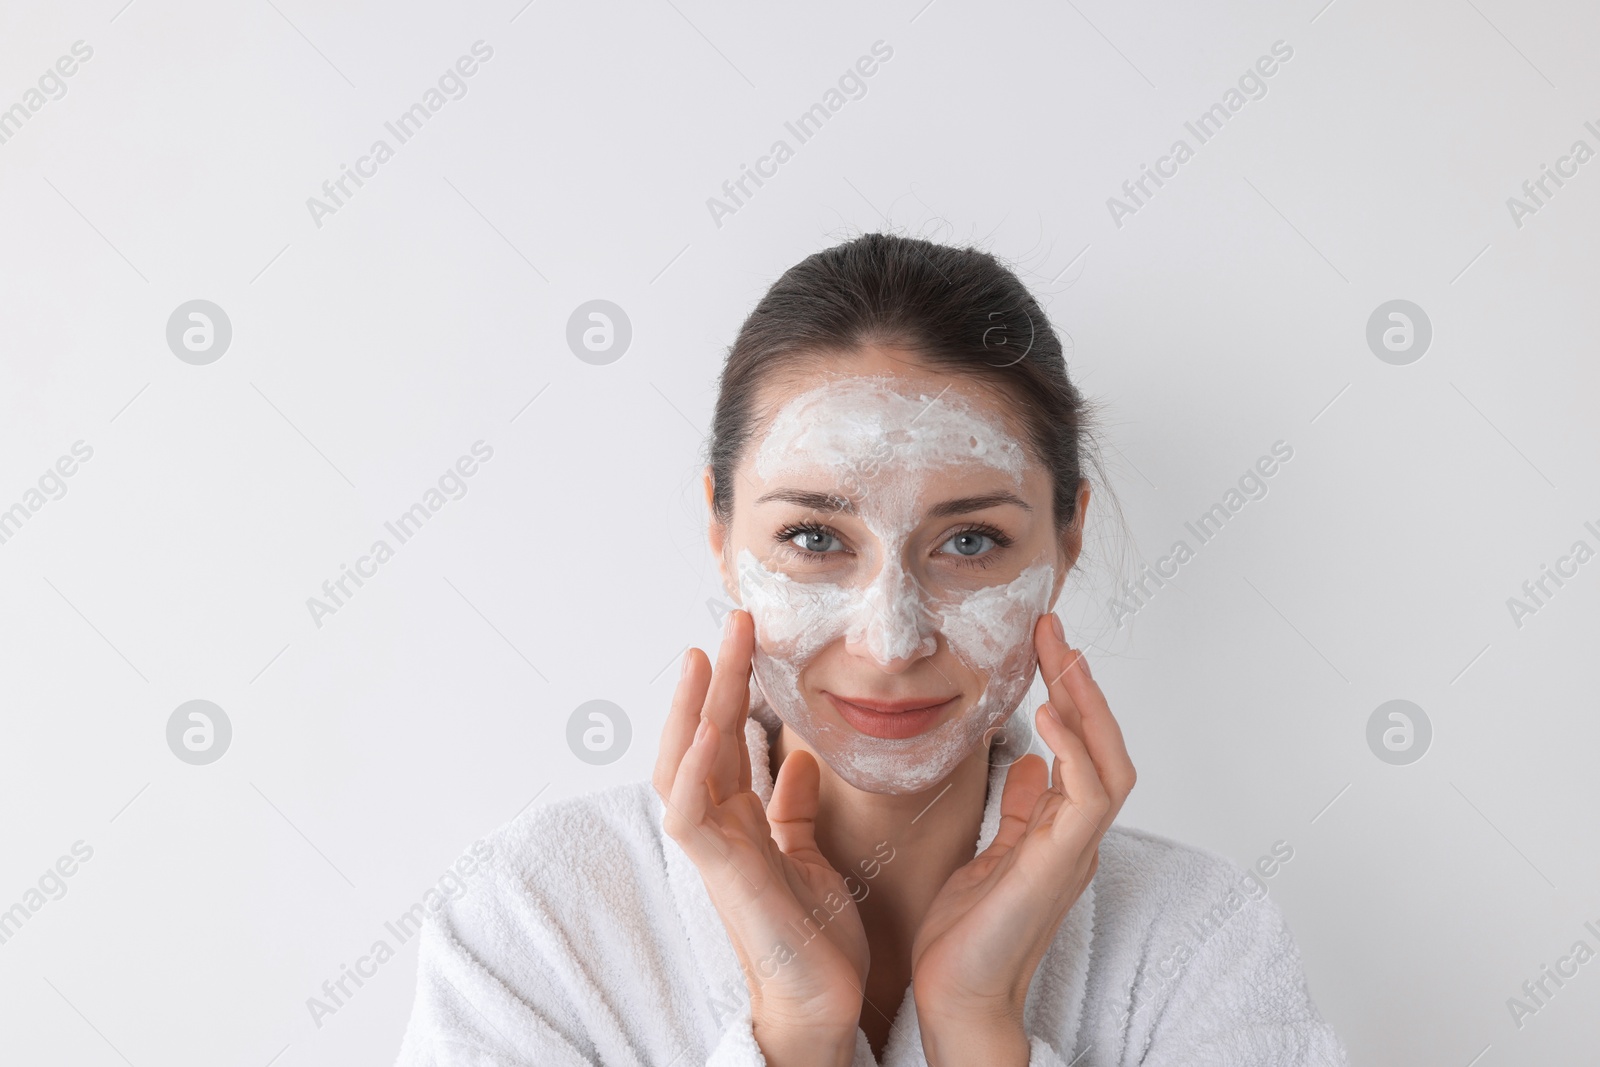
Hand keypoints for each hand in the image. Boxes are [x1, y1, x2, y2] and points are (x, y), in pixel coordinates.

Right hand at [653, 610, 867, 1066]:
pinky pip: (690, 812)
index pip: (728, 737)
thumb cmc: (815, 936)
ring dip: (696, 707)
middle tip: (735, 621)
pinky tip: (707, 728)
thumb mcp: (810, 852)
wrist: (823, 1001)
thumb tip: (799, 760)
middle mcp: (719, 826)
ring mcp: (713, 848)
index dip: (734, 687)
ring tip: (708, 654)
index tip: (748, 638)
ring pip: (685, 762)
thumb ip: (794, 808)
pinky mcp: (719, 872)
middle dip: (717, 678)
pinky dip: (695, 768)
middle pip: (705, 735)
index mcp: (740, 818)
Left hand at [909, 616, 1135, 1065]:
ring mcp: (1073, 853)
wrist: (955, 997)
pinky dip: (1076, 755)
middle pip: (1105, 745)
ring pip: (1110, 765)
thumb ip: (1018, 810)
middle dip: (1082, 684)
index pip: (1082, 747)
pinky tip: (1048, 718)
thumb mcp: (989, 853)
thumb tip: (1027, 762)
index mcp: (1060, 830)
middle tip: (1053, 630)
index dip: (1070, 694)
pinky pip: (1087, 801)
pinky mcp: (1057, 868)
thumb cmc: (964, 935)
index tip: (1044, 644)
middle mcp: (1076, 837)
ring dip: (1087, 706)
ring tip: (1059, 657)